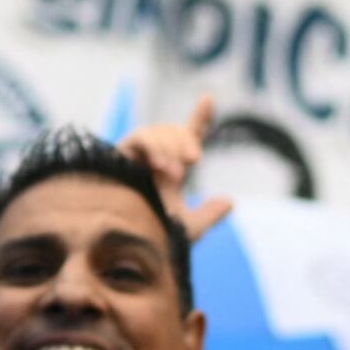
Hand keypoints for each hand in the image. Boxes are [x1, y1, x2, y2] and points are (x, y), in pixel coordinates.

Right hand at [117, 97, 233, 242]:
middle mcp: (153, 160)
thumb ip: (208, 216)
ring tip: (176, 173)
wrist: (126, 250)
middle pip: (172, 131)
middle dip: (185, 140)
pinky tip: (160, 167)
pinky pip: (139, 138)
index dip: (199, 117)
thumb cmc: (153, 241)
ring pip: (156, 131)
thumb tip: (230, 201)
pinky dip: (153, 148)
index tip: (208, 99)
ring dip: (170, 147)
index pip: (187, 137)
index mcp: (171, 170)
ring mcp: (136, 158)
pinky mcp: (119, 157)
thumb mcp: (188, 230)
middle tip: (193, 161)